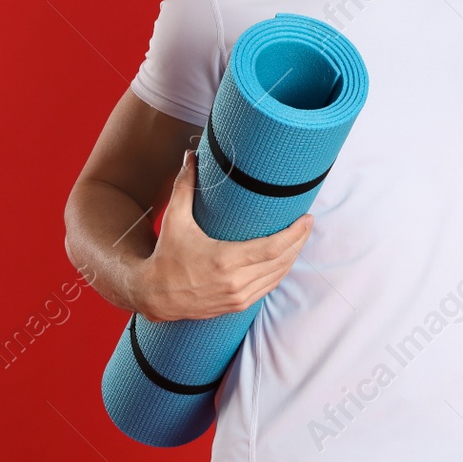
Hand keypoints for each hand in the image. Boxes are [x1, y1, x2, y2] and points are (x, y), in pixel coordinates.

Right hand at [132, 149, 313, 321]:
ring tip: (300, 237)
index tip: (307, 218)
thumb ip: (185, 186)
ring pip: (278, 276)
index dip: (294, 233)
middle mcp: (235, 282)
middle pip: (281, 261)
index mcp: (224, 260)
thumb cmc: (166, 256)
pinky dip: (280, 272)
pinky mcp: (237, 305)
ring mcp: (238, 297)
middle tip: (308, 223)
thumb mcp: (174, 220)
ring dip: (292, 257)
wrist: (155, 295)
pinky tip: (285, 259)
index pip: (272, 247)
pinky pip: (268, 288)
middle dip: (299, 241)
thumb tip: (191, 156)